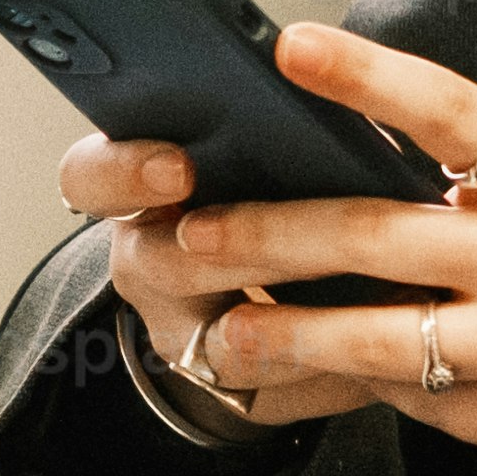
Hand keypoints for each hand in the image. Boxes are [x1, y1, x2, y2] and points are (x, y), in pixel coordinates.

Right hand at [70, 124, 392, 435]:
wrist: (280, 288)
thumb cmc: (280, 189)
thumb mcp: (261, 147)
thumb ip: (276, 123)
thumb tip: (343, 79)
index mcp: (140, 193)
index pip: (89, 178)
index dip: (125, 172)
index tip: (179, 165)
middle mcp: (148, 264)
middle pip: (160, 263)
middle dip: (233, 246)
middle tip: (289, 234)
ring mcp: (182, 334)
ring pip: (219, 345)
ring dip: (294, 325)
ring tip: (362, 300)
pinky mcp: (231, 393)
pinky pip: (275, 396)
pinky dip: (332, 376)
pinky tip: (387, 354)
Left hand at [152, 28, 476, 475]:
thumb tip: (452, 128)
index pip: (451, 112)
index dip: (365, 78)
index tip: (289, 48)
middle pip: (371, 234)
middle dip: (262, 235)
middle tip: (189, 234)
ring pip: (372, 339)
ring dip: (281, 338)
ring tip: (217, 337)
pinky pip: (420, 401)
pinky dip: (364, 388)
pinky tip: (315, 384)